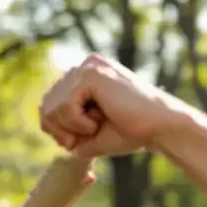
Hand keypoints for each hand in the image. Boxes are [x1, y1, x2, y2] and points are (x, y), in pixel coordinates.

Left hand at [39, 53, 177, 157]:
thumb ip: (69, 130)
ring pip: (52, 106)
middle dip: (60, 130)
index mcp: (88, 75)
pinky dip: (77, 123)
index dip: (56, 127)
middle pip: (47, 103)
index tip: (75, 141)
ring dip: (71, 127)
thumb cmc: (134, 131)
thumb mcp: (94, 133)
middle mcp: (86, 65)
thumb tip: (45, 126)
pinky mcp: (92, 74)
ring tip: (97, 127)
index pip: (51, 101)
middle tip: (84, 138)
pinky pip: (64, 106)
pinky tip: (98, 123)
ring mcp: (88, 66)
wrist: (162, 127)